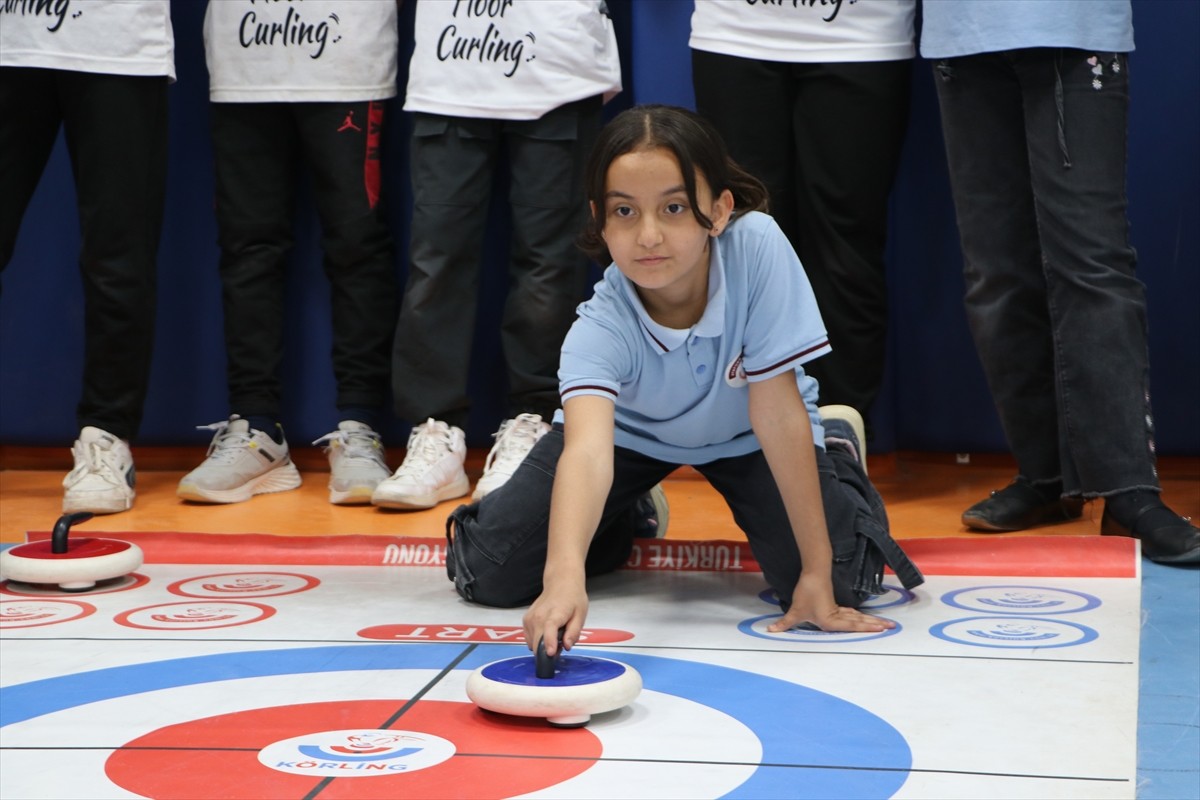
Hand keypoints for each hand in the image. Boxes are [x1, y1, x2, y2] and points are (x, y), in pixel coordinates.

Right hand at [522, 580, 588, 656]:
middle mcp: (538, 616)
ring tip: (556, 635)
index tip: (550, 653)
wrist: (560, 583)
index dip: (549, 643)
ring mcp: (529, 619)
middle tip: (561, 645)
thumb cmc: (572, 599)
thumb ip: (574, 632)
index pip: (549, 629)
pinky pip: (529, 639)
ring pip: (533, 644)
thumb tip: (567, 646)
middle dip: (548, 651)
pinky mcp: (525, 621)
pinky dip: (538, 640)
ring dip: (543, 645)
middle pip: (537, 642)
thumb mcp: (580, 615)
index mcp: (555, 614)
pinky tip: (547, 632)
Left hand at [767, 574, 894, 633]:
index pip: (852, 627)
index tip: (881, 629)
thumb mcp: (795, 611)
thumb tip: (771, 630)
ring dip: (871, 622)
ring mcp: (839, 611)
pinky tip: (866, 621)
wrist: (813, 573)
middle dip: (876, 625)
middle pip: (860, 622)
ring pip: (858, 618)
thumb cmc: (806, 592)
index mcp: (831, 621)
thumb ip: (785, 623)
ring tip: (887, 625)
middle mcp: (838, 617)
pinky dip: (861, 619)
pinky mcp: (837, 606)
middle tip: (892, 627)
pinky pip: (852, 614)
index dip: (867, 629)